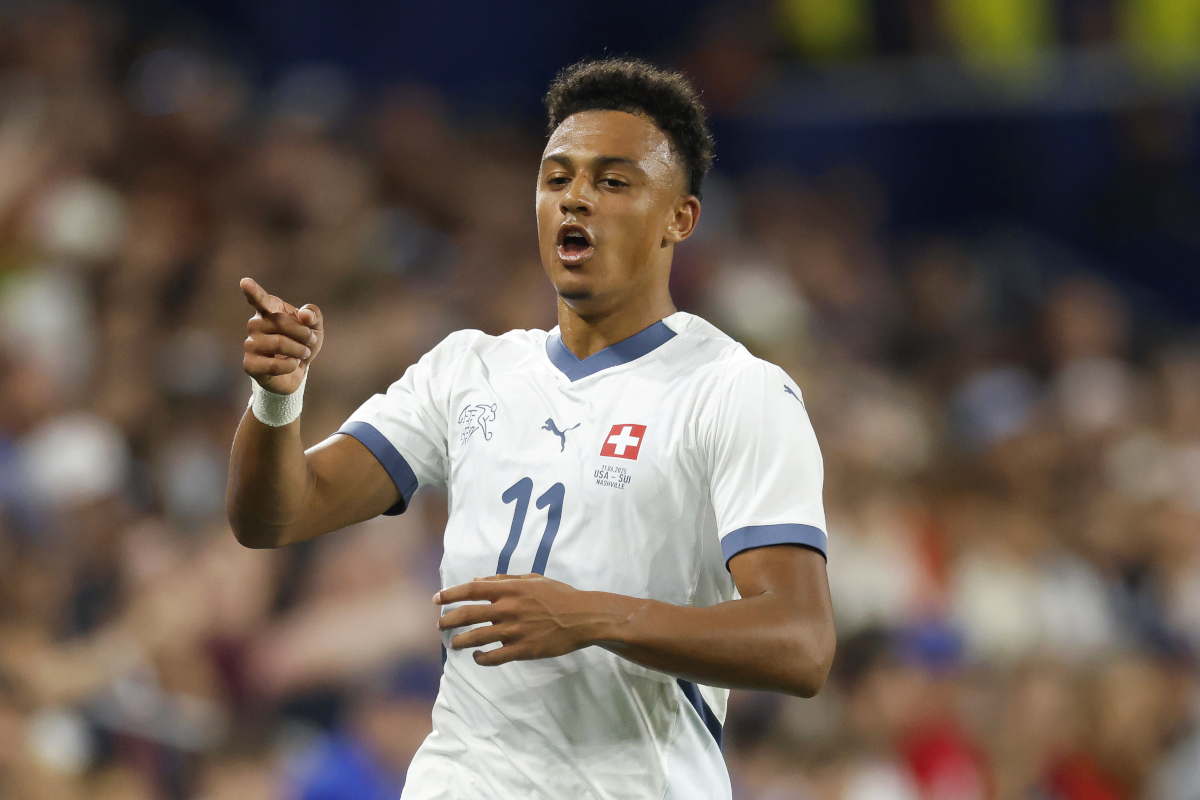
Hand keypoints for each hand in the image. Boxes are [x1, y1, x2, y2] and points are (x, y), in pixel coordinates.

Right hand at [241, 277, 322, 394]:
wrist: (297, 370)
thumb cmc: (302, 343)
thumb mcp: (315, 327)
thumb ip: (313, 315)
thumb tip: (304, 315)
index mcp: (269, 310)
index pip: (260, 299)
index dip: (253, 291)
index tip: (245, 282)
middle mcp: (255, 325)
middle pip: (279, 322)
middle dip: (303, 333)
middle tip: (311, 341)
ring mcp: (250, 345)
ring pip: (278, 343)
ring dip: (299, 350)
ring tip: (303, 353)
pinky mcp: (249, 365)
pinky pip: (273, 365)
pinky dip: (290, 366)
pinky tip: (293, 365)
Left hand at [435, 574, 617, 665]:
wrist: (582, 617)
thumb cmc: (559, 595)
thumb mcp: (533, 579)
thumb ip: (504, 579)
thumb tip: (477, 581)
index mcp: (510, 589)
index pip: (471, 589)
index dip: (450, 594)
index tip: (436, 599)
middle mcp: (508, 608)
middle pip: (467, 614)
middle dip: (448, 620)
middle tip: (439, 625)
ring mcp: (514, 630)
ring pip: (476, 638)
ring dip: (460, 642)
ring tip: (454, 644)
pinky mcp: (523, 649)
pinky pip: (494, 657)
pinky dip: (481, 658)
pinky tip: (477, 657)